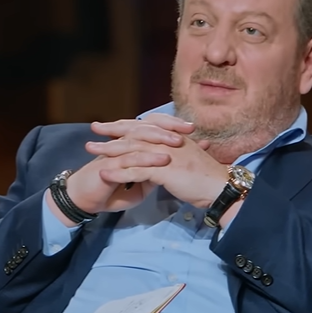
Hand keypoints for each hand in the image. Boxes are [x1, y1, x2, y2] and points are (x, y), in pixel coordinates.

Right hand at [53, 117, 194, 218]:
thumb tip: (166, 173)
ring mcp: (115, 153)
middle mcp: (123, 144)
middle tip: (190, 128)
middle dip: (170, 127)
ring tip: (180, 142)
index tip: (192, 130)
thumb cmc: (109, 191)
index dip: (172, 127)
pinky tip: (162, 160)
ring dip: (161, 140)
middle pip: (148, 128)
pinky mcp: (110, 165)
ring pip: (140, 141)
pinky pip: (131, 159)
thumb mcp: (137, 185)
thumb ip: (150, 176)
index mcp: (130, 145)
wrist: (86, 201)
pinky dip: (147, 159)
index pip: (152, 129)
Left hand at [86, 131, 229, 208]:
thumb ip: (172, 152)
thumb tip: (160, 152)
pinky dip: (118, 172)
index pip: (144, 126)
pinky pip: (136, 170)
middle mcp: (167, 140)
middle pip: (134, 133)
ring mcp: (165, 154)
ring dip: (109, 150)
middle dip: (112, 131)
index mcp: (172, 136)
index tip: (109, 124)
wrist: (220, 188)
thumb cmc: (205, 176)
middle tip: (93, 129)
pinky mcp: (164, 170)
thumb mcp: (186, 158)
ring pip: (132, 149)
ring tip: (91, 150)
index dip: (126, 124)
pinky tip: (103, 173)